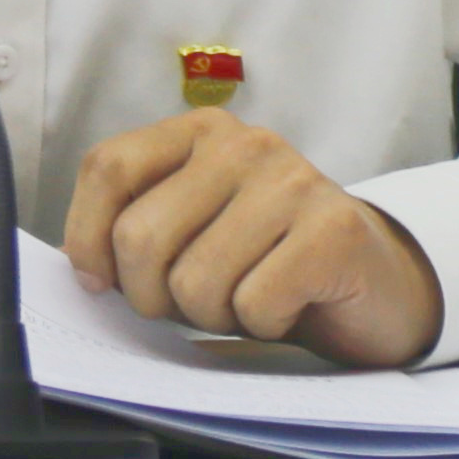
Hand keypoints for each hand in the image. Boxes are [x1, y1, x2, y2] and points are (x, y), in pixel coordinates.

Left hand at [63, 108, 442, 367]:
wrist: (376, 282)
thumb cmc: (266, 261)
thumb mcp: (194, 228)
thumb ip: (139, 226)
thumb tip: (82, 269)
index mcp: (198, 132)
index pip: (108, 168)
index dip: (87, 236)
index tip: (99, 282)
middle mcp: (243, 143)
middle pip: (141, 236)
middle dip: (152, 297)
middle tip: (189, 305)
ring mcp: (292, 180)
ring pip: (195, 282)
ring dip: (212, 317)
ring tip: (244, 300)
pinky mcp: (333, 228)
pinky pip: (254, 304)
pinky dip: (262, 325)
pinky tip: (287, 306)